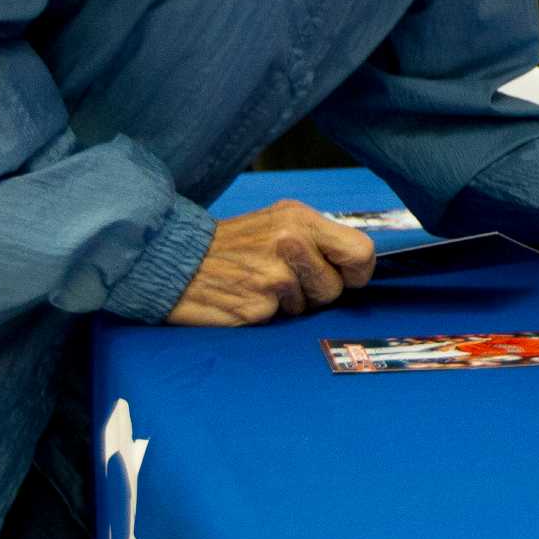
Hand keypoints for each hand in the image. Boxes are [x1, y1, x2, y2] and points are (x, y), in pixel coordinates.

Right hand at [166, 200, 374, 325]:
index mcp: (301, 219)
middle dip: (319, 291)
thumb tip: (358, 263)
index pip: (362, 251)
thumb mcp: (279, 223)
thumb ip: (318, 239)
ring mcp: (275, 276)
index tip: (341, 276)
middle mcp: (292, 242)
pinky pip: (283, 319)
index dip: (356, 272)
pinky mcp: (258, 306)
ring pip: (311, 307)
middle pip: (337, 286)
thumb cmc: (235, 246)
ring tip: (262, 285)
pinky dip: (269, 315)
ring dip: (292, 304)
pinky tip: (248, 298)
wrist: (177, 261)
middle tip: (288, 280)